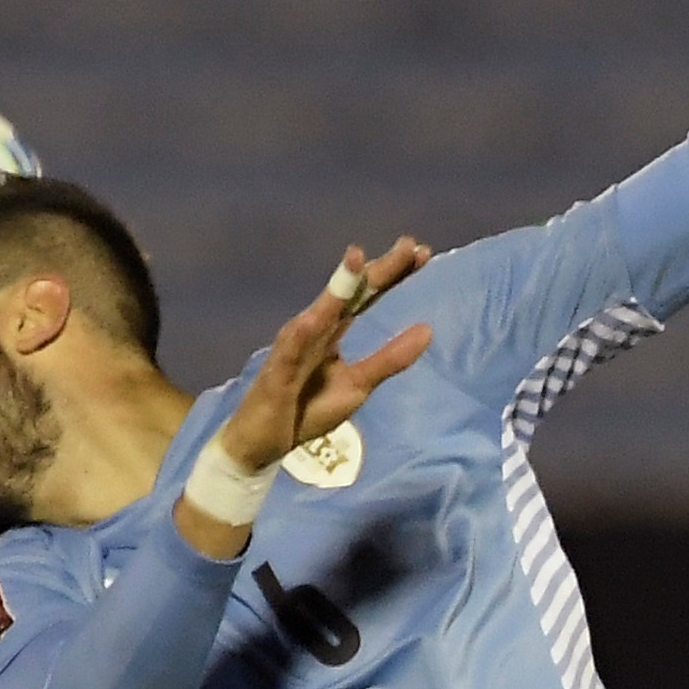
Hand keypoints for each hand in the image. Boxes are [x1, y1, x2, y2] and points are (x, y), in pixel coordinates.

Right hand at [215, 240, 434, 472]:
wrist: (261, 443)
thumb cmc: (307, 411)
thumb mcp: (358, 386)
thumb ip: (388, 359)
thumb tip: (428, 329)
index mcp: (333, 331)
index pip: (366, 296)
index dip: (392, 274)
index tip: (423, 252)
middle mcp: (313, 329)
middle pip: (349, 294)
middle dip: (377, 270)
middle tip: (409, 245)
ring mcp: (293, 348)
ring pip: (319, 312)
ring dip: (336, 287)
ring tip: (358, 259)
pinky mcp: (276, 373)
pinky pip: (290, 351)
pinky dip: (301, 332)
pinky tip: (314, 317)